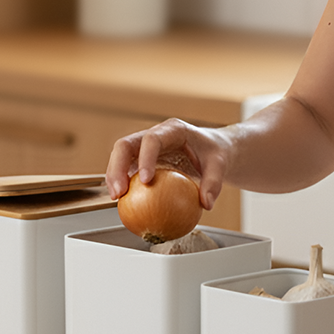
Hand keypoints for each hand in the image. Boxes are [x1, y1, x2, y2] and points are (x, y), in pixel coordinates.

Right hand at [105, 117, 233, 208]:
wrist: (211, 149)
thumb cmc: (214, 153)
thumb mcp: (220, 164)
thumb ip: (214, 182)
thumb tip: (206, 203)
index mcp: (172, 130)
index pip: (152, 139)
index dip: (145, 158)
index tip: (145, 180)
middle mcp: (154, 135)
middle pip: (126, 145)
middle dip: (117, 167)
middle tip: (119, 192)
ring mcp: (144, 146)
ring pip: (120, 156)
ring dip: (113, 176)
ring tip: (116, 199)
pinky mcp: (140, 159)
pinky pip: (126, 170)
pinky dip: (122, 184)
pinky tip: (123, 204)